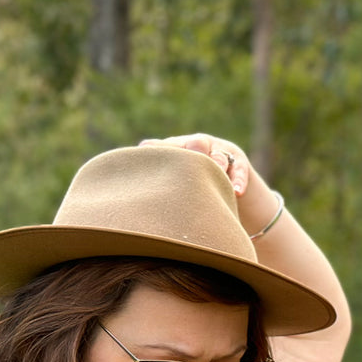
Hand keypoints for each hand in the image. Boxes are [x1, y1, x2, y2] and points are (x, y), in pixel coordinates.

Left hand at [137, 133, 267, 208]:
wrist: (230, 190)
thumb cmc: (192, 196)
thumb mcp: (173, 194)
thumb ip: (156, 194)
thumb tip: (122, 217)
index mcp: (173, 151)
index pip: (163, 148)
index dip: (157, 154)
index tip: (146, 160)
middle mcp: (194, 147)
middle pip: (192, 143)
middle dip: (190, 150)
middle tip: (187, 159)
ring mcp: (218, 152)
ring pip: (217, 154)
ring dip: (215, 163)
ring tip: (217, 174)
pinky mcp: (239, 162)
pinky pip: (238, 168)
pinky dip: (237, 179)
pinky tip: (236, 192)